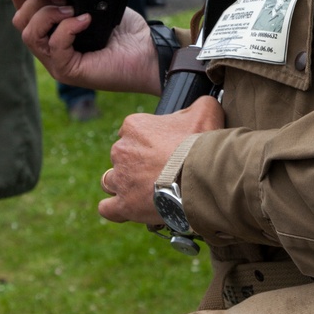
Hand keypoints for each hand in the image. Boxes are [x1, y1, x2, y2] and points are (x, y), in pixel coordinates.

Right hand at [11, 0, 161, 93]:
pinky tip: (85, 20)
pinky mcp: (68, 71)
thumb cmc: (126, 33)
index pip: (24, 14)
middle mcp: (51, 50)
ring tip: (71, 8)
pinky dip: (68, 27)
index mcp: (53, 33)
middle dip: (35, 2)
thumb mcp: (95, 5)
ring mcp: (57, 63)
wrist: (148, 52)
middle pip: (20, 23)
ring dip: (48, 14)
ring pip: (30, 34)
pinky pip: (55, 45)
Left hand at [100, 97, 224, 225]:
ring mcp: (120, 178)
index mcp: (135, 126)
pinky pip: (107, 208)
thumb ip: (200, 104)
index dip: (148, 141)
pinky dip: (115, 208)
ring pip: (111, 181)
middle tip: (161, 172)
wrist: (199, 176)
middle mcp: (121, 150)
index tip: (163, 150)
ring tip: (145, 191)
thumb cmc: (200, 144)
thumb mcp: (206, 111)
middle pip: (123, 156)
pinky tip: (128, 208)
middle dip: (137, 164)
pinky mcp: (123, 204)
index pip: (132, 131)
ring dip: (124, 185)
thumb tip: (203, 105)